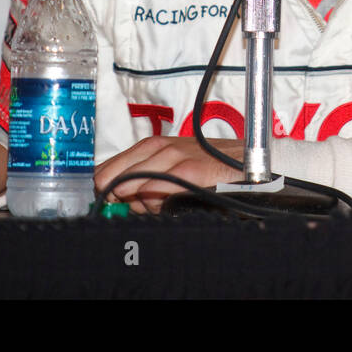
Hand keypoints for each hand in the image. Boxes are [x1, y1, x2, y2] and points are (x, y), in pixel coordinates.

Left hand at [94, 136, 243, 213]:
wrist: (250, 163)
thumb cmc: (212, 168)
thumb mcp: (175, 169)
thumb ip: (147, 184)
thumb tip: (121, 202)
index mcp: (154, 147)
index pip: (113, 164)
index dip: (104, 183)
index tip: (102, 199)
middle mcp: (163, 147)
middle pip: (120, 169)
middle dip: (114, 190)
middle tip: (117, 204)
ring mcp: (178, 157)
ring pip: (139, 175)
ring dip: (132, 195)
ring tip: (135, 205)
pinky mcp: (194, 170)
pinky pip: (163, 183)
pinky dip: (153, 195)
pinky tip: (152, 203)